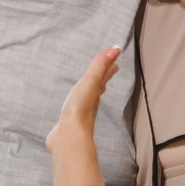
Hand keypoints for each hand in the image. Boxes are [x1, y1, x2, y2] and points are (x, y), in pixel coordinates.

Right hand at [45, 45, 119, 163]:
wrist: (69, 137)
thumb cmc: (80, 109)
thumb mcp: (90, 83)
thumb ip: (100, 66)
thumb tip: (116, 48)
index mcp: (95, 92)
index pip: (104, 77)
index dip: (109, 68)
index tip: (115, 62)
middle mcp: (90, 103)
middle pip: (98, 87)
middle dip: (103, 78)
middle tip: (109, 71)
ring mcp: (79, 113)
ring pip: (87, 99)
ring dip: (91, 91)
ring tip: (91, 88)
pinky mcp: (68, 122)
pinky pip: (73, 110)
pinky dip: (75, 105)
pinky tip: (71, 108)